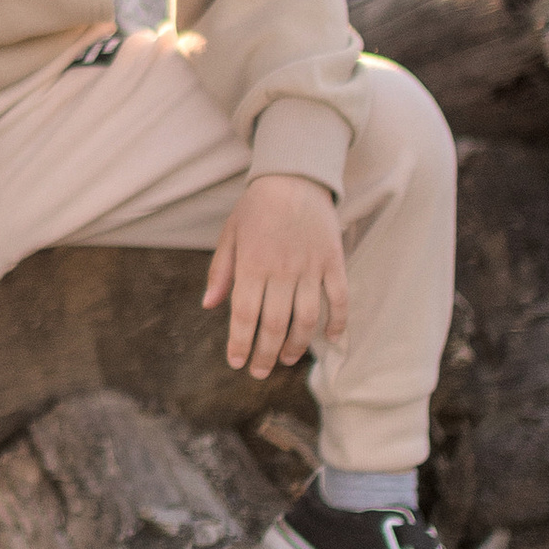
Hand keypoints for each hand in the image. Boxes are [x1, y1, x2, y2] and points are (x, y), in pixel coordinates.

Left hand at [202, 173, 348, 377]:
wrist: (294, 177)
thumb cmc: (256, 208)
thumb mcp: (230, 235)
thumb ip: (221, 272)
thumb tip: (209, 306)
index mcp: (252, 265)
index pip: (245, 316)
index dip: (241, 344)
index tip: (237, 363)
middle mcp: (281, 270)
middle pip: (274, 325)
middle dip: (265, 354)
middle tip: (259, 371)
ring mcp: (310, 267)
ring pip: (307, 319)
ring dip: (297, 345)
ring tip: (286, 359)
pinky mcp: (333, 261)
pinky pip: (339, 298)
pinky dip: (337, 322)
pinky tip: (331, 339)